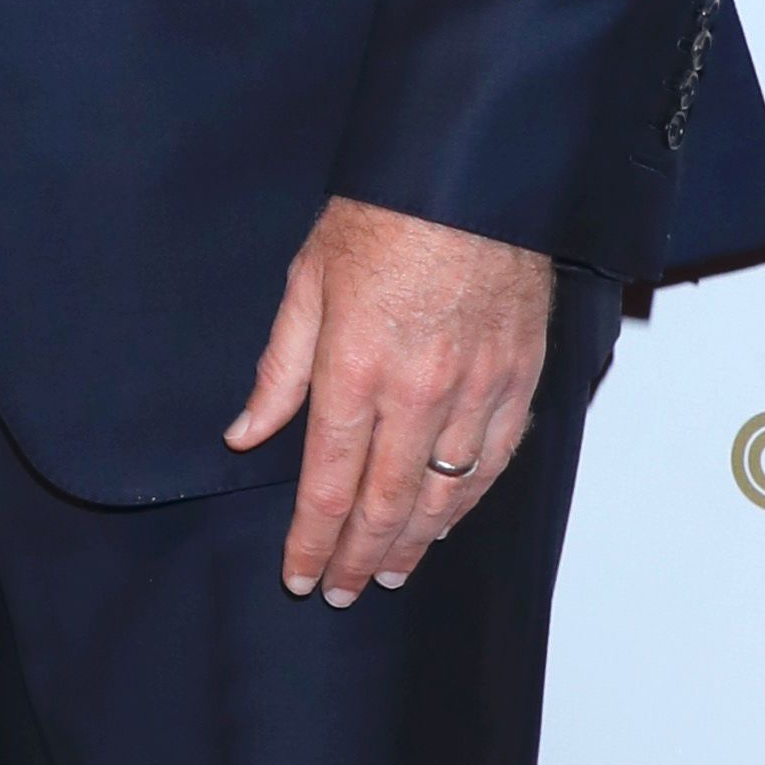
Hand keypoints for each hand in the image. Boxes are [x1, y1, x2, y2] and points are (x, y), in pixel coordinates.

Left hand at [224, 194, 552, 605]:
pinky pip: (497, 460)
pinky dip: (470, 500)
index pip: (327, 482)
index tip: (300, 575)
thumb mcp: (306, 281)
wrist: (466, 173)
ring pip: (445, 494)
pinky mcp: (519, 377)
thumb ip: (278, 369)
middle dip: (358, 554)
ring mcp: (476, 389)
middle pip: (386, 502)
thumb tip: (245, 434)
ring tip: (390, 570)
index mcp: (355, 369)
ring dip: (416, 541)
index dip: (312, 540)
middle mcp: (418, 392)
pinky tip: (449, 519)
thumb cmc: (381, 216)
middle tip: (343, 591)